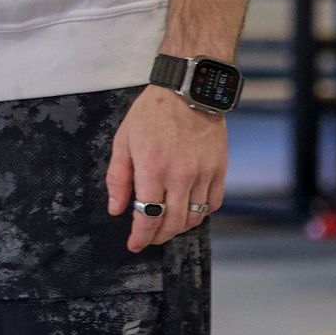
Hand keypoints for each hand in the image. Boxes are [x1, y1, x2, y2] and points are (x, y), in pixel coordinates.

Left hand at [107, 85, 228, 251]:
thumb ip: (118, 178)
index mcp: (152, 169)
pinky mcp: (219, 168)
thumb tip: (116, 210)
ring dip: (178, 228)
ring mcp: (203, 173)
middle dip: (158, 237)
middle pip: (171, 223)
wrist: (187, 90)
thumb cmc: (152, 114)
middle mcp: (180, 175)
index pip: (147, 217)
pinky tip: (189, 210)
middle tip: (149, 238)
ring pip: (193, 217)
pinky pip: (213, 203)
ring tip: (167, 226)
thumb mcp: (124, 141)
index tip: (134, 245)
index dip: (140, 237)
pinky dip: (201, 213)